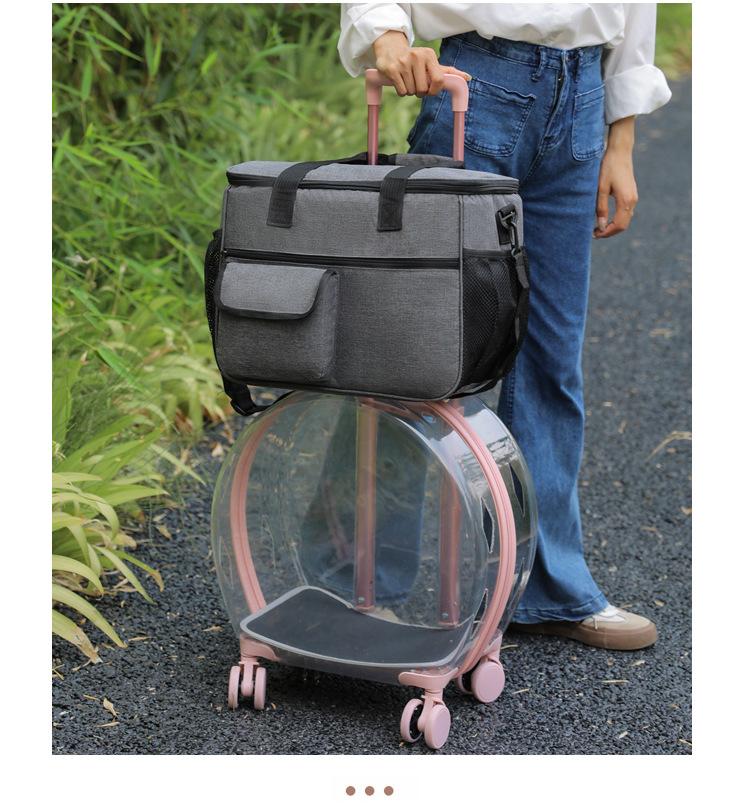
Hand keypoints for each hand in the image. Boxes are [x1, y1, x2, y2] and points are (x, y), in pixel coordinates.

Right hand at [372, 30, 470, 96]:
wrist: (391, 50)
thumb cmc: (415, 61)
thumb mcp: (431, 63)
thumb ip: (448, 72)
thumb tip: (468, 78)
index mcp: (429, 55)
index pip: (439, 80)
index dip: (434, 91)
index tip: (430, 91)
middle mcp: (417, 56)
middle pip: (422, 90)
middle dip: (419, 92)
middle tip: (415, 83)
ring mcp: (403, 62)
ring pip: (411, 92)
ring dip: (409, 91)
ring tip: (407, 79)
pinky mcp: (391, 69)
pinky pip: (401, 92)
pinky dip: (401, 91)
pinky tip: (399, 81)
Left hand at [594, 116, 638, 238]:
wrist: (620, 152)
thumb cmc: (608, 168)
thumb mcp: (601, 188)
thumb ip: (601, 208)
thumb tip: (600, 226)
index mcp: (625, 200)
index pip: (618, 225)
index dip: (606, 233)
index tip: (594, 234)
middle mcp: (632, 200)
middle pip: (623, 225)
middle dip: (609, 232)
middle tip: (594, 233)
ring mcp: (633, 197)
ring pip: (625, 220)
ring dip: (613, 226)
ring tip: (598, 227)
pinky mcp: (631, 194)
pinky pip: (626, 213)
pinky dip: (616, 219)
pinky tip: (605, 218)